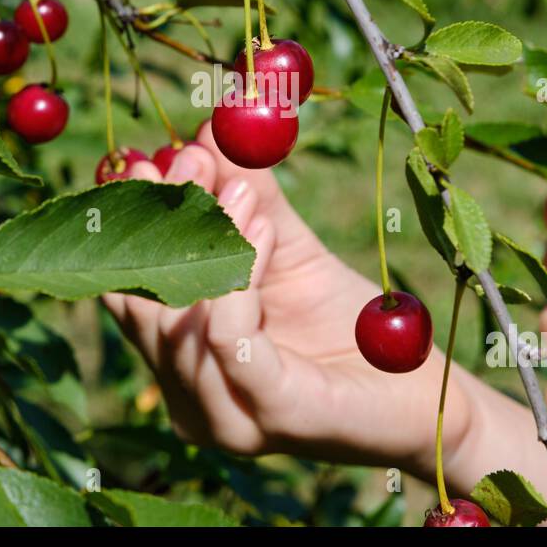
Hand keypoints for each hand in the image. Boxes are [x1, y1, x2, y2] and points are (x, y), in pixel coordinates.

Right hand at [102, 122, 469, 476]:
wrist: (418, 384)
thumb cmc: (349, 324)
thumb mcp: (288, 247)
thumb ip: (246, 198)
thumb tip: (211, 130)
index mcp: (179, 361)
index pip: (129, 289)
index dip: (133, 224)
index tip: (150, 160)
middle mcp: (188, 398)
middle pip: (143, 304)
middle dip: (163, 224)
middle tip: (192, 160)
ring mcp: (225, 417)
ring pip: (180, 320)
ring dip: (212, 241)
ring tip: (245, 190)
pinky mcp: (271, 415)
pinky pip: (229, 338)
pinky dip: (242, 274)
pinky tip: (264, 230)